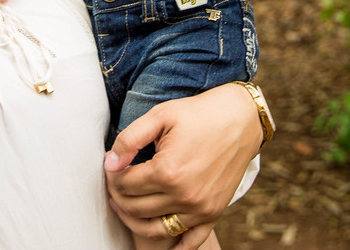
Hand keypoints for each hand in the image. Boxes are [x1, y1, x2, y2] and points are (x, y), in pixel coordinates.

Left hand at [104, 84, 262, 248]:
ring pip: (155, 229)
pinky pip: (190, 241)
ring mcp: (200, 208)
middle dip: (118, 196)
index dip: (112, 175)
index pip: (124, 184)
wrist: (240, 119)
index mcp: (167, 171)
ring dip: (134, 221)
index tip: (111, 166)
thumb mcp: (160, 116)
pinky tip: (162, 240)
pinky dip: (174, 247)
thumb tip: (109, 164)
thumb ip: (130, 139)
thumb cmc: (198, 114)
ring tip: (126, 206)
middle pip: (135, 208)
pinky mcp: (213, 213)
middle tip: (115, 183)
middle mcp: (183, 195)